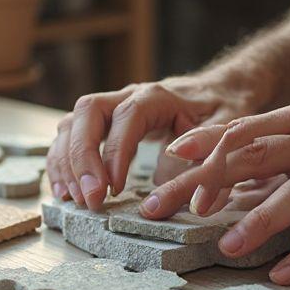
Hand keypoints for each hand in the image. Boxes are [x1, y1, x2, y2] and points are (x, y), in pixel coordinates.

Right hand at [47, 72, 262, 209]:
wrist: (221, 88)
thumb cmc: (223, 109)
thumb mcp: (227, 130)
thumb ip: (207, 156)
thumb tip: (179, 191)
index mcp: (158, 96)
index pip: (127, 117)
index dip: (116, 151)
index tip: (115, 188)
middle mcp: (127, 96)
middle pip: (87, 113)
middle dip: (81, 158)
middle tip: (89, 199)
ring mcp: (111, 107)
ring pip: (71, 123)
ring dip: (66, 162)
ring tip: (72, 200)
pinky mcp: (103, 123)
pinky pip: (70, 136)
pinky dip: (62, 163)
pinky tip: (64, 191)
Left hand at [140, 102, 289, 283]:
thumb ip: (272, 150)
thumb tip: (217, 173)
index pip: (243, 129)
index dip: (203, 146)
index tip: (168, 162)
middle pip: (253, 158)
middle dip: (204, 184)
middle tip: (165, 208)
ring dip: (255, 223)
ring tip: (226, 247)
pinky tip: (282, 274)